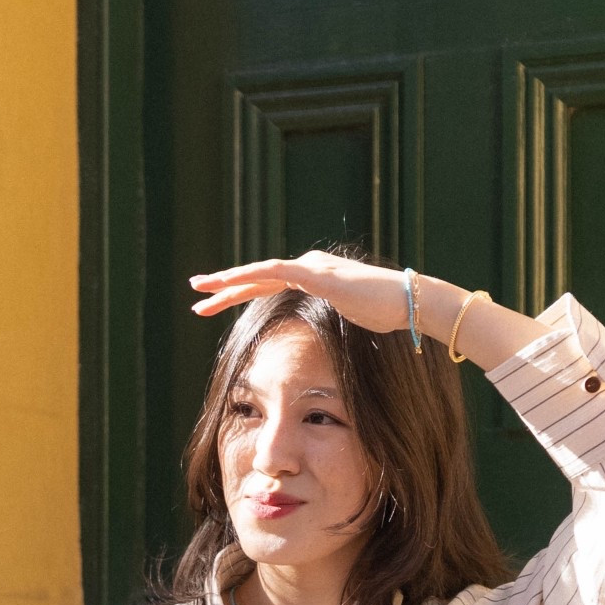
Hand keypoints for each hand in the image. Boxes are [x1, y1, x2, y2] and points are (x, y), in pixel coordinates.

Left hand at [189, 250, 410, 334]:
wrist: (408, 302)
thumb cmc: (384, 312)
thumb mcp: (348, 317)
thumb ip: (330, 318)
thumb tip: (320, 336)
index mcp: (312, 276)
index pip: (267, 284)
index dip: (239, 292)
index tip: (213, 303)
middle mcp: (308, 267)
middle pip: (258, 277)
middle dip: (224, 285)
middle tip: (196, 292)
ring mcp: (312, 268)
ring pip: (260, 272)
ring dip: (229, 280)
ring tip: (202, 287)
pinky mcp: (318, 274)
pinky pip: (277, 273)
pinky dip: (251, 275)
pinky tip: (231, 281)